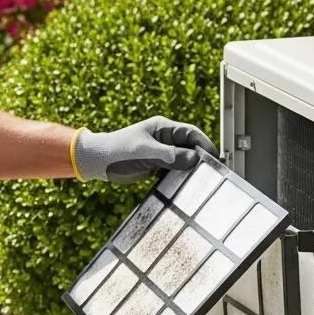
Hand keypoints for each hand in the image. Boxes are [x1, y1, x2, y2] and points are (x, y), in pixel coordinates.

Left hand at [73, 116, 217, 183]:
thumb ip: (169, 155)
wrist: (98, 161)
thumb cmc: (117, 151)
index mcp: (163, 128)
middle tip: (213, 173)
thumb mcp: (145, 152)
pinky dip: (181, 177)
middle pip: (190, 147)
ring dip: (192, 169)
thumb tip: (193, 159)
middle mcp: (164, 138)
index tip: (215, 158)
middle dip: (202, 158)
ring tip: (203, 181)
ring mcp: (161, 152)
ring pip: (183, 159)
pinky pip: (174, 170)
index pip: (191, 134)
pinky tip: (186, 186)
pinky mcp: (156, 165)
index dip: (205, 144)